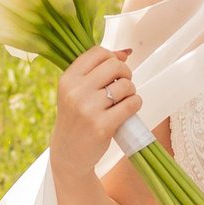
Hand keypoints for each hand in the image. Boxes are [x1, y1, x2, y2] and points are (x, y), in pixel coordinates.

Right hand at [50, 45, 139, 168]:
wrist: (68, 152)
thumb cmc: (76, 117)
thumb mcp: (76, 91)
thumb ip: (97, 69)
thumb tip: (126, 52)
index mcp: (68, 79)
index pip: (98, 52)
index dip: (113, 58)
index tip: (114, 71)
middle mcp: (76, 92)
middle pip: (115, 65)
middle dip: (125, 73)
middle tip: (123, 85)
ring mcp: (88, 109)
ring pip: (126, 86)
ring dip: (131, 91)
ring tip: (123, 100)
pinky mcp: (102, 126)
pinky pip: (131, 104)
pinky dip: (136, 104)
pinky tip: (128, 109)